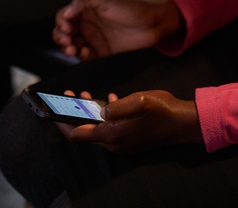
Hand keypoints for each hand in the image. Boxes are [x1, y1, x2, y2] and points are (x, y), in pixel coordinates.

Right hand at [52, 0, 182, 60]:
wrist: (153, 23)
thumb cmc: (132, 6)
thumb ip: (84, 0)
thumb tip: (66, 12)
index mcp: (86, 8)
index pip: (64, 15)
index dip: (61, 22)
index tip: (67, 28)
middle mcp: (88, 22)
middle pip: (63, 32)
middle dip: (61, 37)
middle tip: (68, 41)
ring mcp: (94, 37)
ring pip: (71, 45)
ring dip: (68, 48)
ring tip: (74, 50)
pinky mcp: (101, 51)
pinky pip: (84, 57)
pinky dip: (81, 57)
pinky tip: (86, 53)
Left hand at [58, 90, 202, 152]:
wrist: (185, 124)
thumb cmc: (164, 111)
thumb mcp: (140, 101)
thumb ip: (117, 106)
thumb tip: (100, 109)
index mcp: (113, 134)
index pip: (77, 134)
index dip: (61, 122)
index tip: (52, 110)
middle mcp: (114, 142)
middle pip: (84, 132)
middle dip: (73, 114)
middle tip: (68, 96)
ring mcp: (122, 142)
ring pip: (96, 129)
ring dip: (88, 113)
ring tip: (84, 95)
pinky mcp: (129, 138)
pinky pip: (109, 129)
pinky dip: (103, 115)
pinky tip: (109, 101)